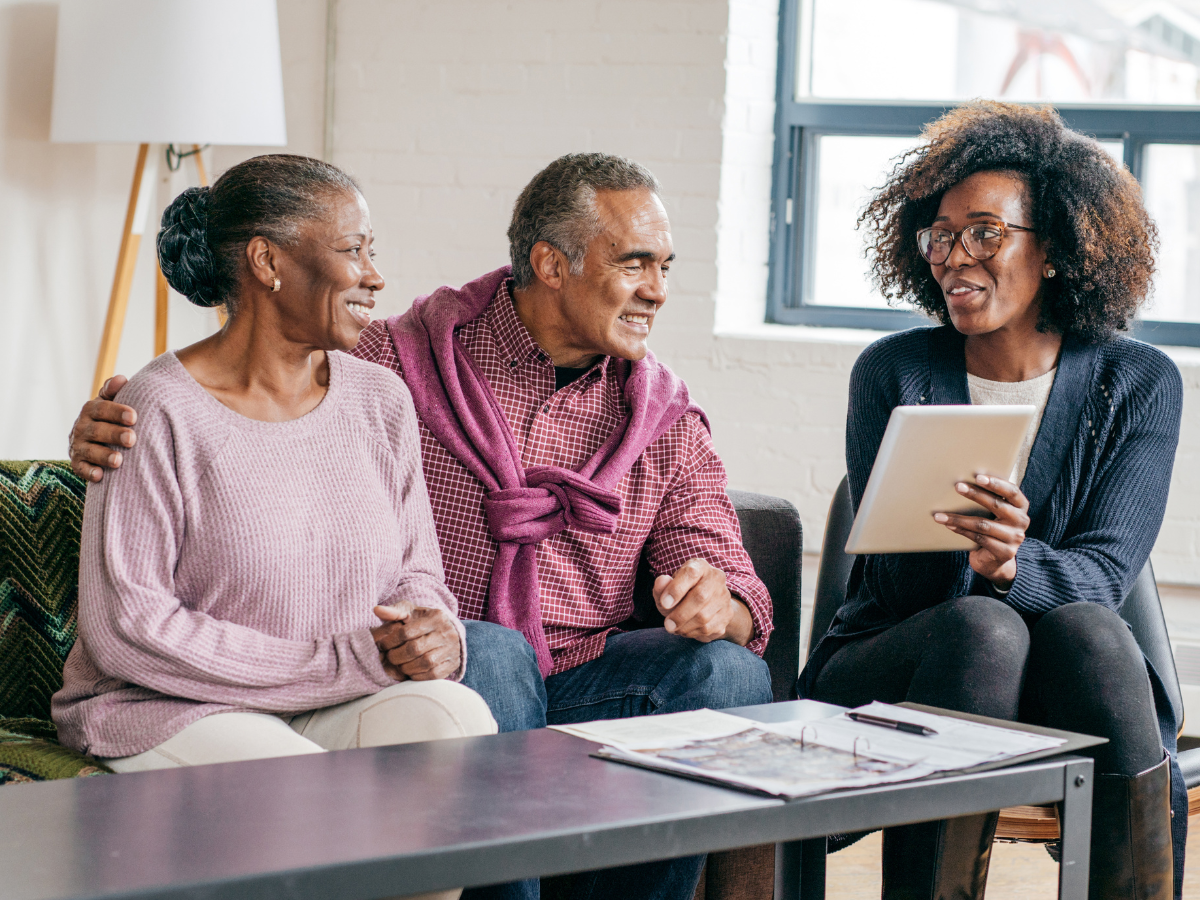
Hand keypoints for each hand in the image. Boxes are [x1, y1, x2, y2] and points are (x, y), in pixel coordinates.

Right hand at [69, 375, 137, 482]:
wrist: (96, 438)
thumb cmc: (110, 417)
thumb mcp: (111, 402)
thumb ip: (114, 391)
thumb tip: (121, 379)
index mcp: (91, 410)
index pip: (101, 408)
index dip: (116, 412)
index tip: (133, 417)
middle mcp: (82, 427)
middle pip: (96, 430)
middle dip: (114, 435)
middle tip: (132, 439)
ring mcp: (78, 446)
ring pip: (88, 451)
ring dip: (103, 456)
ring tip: (119, 460)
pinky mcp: (77, 463)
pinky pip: (80, 469)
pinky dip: (89, 472)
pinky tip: (100, 476)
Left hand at [370, 603, 462, 680]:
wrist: (447, 632)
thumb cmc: (422, 622)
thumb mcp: (410, 612)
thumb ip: (394, 612)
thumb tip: (376, 610)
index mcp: (436, 617)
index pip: (407, 632)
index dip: (390, 641)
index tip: (383, 645)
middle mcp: (447, 633)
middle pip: (415, 649)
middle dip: (397, 656)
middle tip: (390, 657)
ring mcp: (452, 649)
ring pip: (425, 663)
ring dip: (406, 667)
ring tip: (400, 664)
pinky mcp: (453, 664)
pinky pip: (433, 675)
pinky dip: (418, 675)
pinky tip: (411, 670)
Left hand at [652, 558, 752, 645]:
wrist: (702, 605)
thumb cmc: (680, 594)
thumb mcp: (666, 588)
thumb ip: (661, 586)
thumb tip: (661, 581)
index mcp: (700, 566)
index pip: (691, 573)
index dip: (676, 589)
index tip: (664, 603)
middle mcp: (716, 579)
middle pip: (701, 597)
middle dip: (680, 614)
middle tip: (668, 625)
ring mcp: (724, 597)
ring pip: (705, 617)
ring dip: (685, 626)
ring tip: (674, 628)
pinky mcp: (727, 615)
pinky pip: (709, 629)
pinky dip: (693, 633)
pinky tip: (685, 630)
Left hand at [933, 474, 1029, 589]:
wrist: (994, 560)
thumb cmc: (991, 528)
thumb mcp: (994, 513)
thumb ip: (989, 499)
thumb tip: (963, 483)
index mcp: (1021, 506)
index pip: (1012, 491)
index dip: (996, 483)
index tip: (978, 477)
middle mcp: (1021, 521)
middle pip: (996, 505)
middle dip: (975, 494)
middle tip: (958, 486)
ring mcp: (1015, 538)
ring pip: (983, 524)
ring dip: (959, 518)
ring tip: (940, 514)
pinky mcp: (1006, 552)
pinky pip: (979, 538)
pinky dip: (961, 530)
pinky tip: (949, 525)